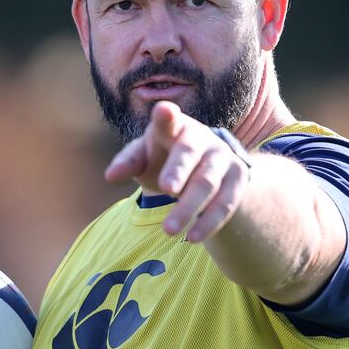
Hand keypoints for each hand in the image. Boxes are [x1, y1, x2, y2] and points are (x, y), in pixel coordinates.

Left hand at [104, 101, 249, 241]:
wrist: (205, 163)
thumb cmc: (164, 156)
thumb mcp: (144, 157)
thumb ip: (128, 163)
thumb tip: (110, 176)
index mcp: (174, 127)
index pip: (169, 121)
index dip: (166, 116)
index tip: (164, 111)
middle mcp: (201, 138)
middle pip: (189, 154)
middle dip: (179, 170)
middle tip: (166, 189)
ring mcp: (222, 157)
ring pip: (208, 182)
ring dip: (189, 207)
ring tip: (169, 231)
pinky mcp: (237, 178)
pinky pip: (226, 203)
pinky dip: (209, 222)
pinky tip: (193, 238)